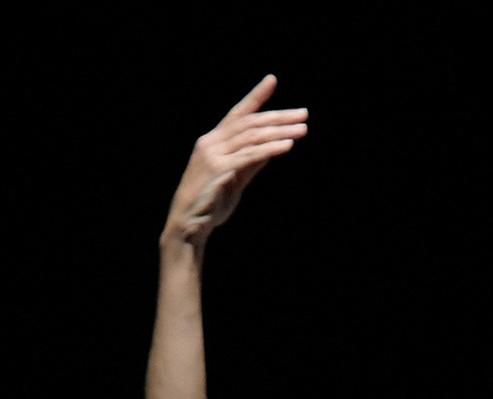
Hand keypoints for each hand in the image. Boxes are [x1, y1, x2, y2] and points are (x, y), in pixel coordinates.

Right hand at [164, 75, 308, 248]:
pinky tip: (286, 147)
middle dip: (279, 117)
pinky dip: (269, 150)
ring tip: (302, 130)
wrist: (188, 225)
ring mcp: (213, 155)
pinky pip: (249, 156)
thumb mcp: (235, 178)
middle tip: (303, 114)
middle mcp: (211, 142)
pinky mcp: (219, 170)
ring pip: (252, 137)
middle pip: (250, 123)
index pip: (238, 112)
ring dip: (280, 132)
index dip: (256, 96)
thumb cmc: (211, 202)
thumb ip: (251, 162)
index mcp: (213, 140)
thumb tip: (271, 148)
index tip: (272, 80)